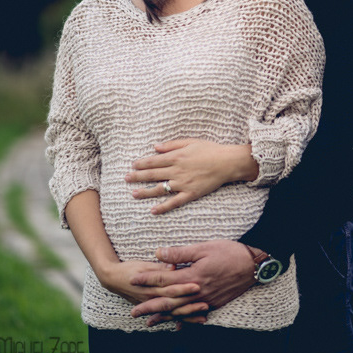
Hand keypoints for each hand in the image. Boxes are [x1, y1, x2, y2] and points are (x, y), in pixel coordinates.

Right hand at [98, 260, 205, 311]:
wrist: (112, 278)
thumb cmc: (128, 268)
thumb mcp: (142, 264)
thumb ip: (159, 267)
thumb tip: (173, 266)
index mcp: (151, 286)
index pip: (171, 287)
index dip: (184, 287)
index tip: (197, 286)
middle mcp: (152, 298)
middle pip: (174, 303)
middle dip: (190, 305)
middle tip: (206, 305)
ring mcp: (152, 305)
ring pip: (172, 313)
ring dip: (187, 315)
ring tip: (203, 317)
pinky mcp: (152, 307)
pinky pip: (166, 316)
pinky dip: (178, 320)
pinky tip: (189, 323)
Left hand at [125, 139, 256, 214]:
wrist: (227, 162)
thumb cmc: (210, 149)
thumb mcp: (190, 142)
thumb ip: (172, 145)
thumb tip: (156, 147)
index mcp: (176, 156)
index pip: (154, 161)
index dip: (142, 163)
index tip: (132, 165)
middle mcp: (177, 170)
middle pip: (153, 174)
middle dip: (137, 176)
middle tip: (126, 178)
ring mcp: (183, 183)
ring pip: (159, 189)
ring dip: (145, 191)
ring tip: (133, 194)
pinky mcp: (190, 193)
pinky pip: (174, 202)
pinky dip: (163, 207)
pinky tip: (153, 210)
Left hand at [130, 239, 257, 325]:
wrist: (253, 266)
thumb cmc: (230, 252)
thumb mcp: (204, 247)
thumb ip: (181, 253)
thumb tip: (159, 253)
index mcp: (193, 277)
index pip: (164, 280)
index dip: (148, 279)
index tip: (133, 279)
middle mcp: (197, 293)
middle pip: (169, 302)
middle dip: (150, 307)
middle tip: (133, 312)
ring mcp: (206, 301)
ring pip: (180, 312)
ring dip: (163, 317)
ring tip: (149, 322)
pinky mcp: (214, 304)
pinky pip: (195, 315)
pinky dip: (184, 320)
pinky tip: (176, 324)